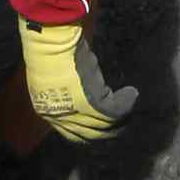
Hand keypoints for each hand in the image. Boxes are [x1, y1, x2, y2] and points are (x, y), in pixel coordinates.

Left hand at [18, 20, 137, 143]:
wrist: (50, 45)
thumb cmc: (48, 53)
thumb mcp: (53, 77)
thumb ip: (65, 91)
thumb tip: (83, 92)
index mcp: (48, 112)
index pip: (72, 132)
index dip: (88, 130)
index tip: (101, 127)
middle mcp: (61, 118)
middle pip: (89, 134)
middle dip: (107, 132)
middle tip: (121, 125)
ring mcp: (76, 113)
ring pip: (104, 124)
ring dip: (120, 117)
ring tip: (130, 107)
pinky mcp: (92, 104)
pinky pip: (115, 110)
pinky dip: (126, 102)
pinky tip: (131, 94)